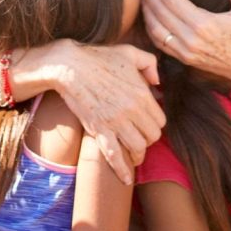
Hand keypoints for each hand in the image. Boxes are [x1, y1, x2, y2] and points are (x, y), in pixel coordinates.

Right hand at [45, 40, 163, 184]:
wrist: (70, 66)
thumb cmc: (99, 57)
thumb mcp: (130, 52)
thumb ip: (150, 64)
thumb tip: (157, 82)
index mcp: (142, 93)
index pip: (161, 120)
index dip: (155, 123)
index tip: (147, 124)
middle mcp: (133, 110)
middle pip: (152, 137)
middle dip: (148, 139)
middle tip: (141, 137)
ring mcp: (116, 122)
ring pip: (138, 148)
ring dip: (138, 154)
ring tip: (134, 154)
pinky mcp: (99, 129)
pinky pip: (114, 155)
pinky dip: (122, 170)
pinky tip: (126, 179)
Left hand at [140, 0, 230, 82]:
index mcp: (205, 24)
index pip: (172, 1)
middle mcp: (192, 39)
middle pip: (160, 13)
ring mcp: (186, 52)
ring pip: (156, 30)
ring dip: (146, 12)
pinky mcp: (185, 59)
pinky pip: (161, 44)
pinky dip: (150, 30)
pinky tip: (149, 17)